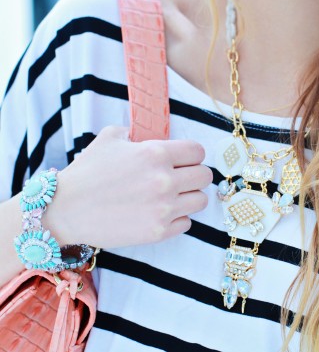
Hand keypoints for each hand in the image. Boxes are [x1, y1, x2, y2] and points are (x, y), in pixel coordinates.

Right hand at [44, 126, 211, 248]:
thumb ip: (136, 133)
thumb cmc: (87, 172)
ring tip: (173, 196)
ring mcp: (164, 208)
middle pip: (205, 176)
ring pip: (201, 200)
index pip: (198, 151)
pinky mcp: (158, 231)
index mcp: (156, 153)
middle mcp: (165, 180)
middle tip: (180, 178)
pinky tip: (161, 213)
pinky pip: (187, 223)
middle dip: (194, 175)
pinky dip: (177, 218)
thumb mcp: (110, 138)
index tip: (184, 159)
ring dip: (190, 197)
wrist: (66, 209)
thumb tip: (151, 135)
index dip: (192, 154)